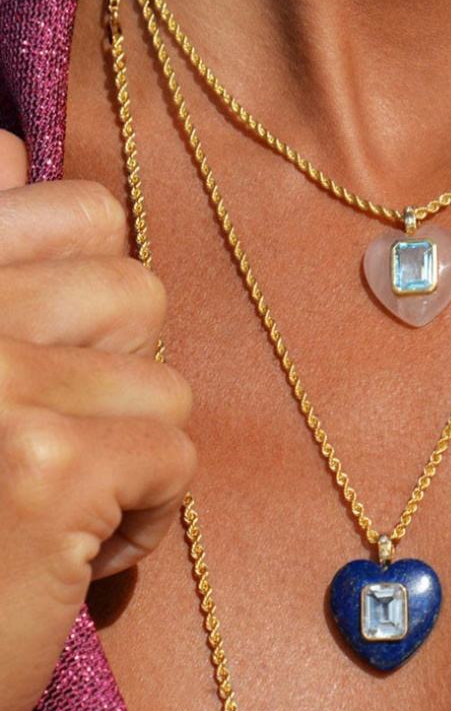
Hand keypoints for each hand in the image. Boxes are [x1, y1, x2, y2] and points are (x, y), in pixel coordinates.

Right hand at [0, 130, 195, 710]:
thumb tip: (14, 159)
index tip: (49, 346)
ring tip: (63, 495)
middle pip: (137, 291)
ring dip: (130, 446)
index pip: (77, 207)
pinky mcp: (42, 469)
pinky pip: (175, 454)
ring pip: (163, 378)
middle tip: (55, 432)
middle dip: (116, 372)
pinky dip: (147, 512)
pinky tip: (77, 550)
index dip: (85, 283)